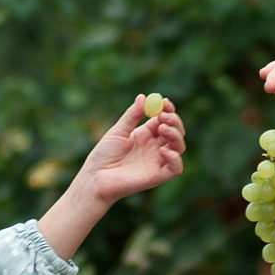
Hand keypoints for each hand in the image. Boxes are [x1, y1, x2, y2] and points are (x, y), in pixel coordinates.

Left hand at [69, 96, 186, 206]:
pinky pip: (176, 168)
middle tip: (164, 116)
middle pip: (175, 132)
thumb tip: (143, 96)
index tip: (165, 102)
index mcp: (145, 134)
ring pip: (179, 147)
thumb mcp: (117, 131)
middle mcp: (154, 147)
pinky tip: (163, 151)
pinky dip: (175, 158)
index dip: (167, 110)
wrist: (96, 178)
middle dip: (174, 121)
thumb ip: (131, 116)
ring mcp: (157, 161)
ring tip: (162, 129)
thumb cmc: (103, 155)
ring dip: (176, 135)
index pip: (164, 120)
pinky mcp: (158, 176)